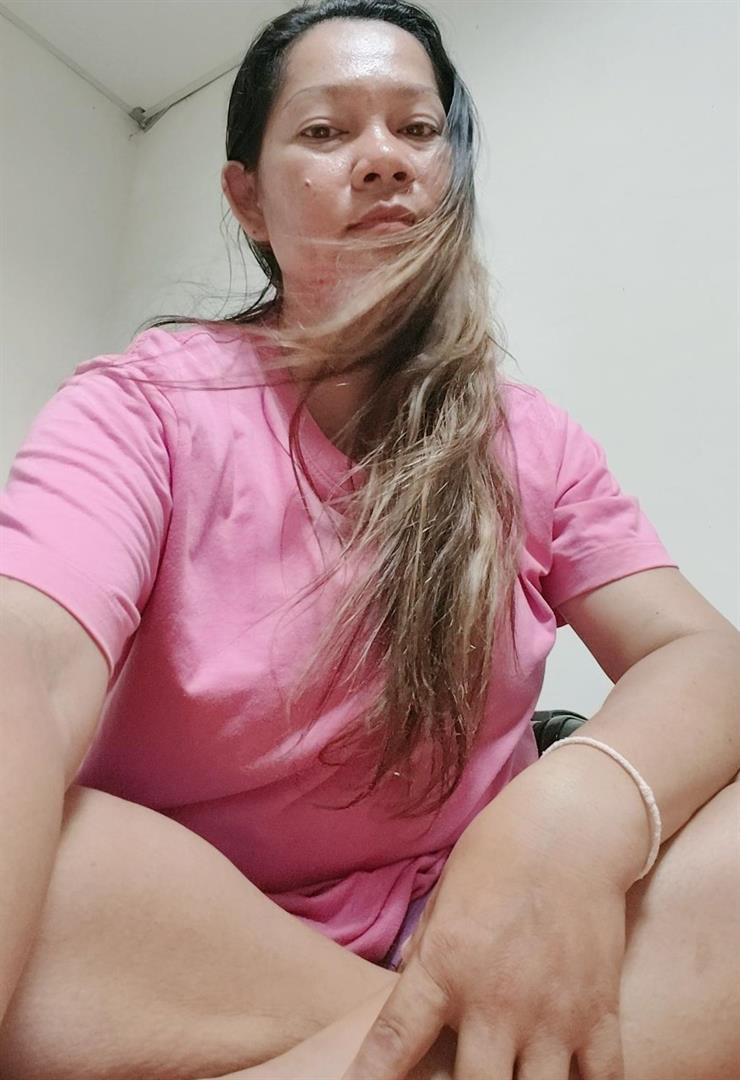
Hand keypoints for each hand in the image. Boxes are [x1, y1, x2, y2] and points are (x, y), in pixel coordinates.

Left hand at [340, 797, 628, 1079]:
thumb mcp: (444, 897)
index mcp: (446, 964)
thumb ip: (426, 954)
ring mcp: (553, 1013)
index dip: (371, 1078)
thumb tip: (406, 993)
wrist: (571, 827)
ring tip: (509, 1076)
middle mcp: (497, 999)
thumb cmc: (497, 853)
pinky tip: (567, 1079)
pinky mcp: (600, 1013)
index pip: (396, 1040)